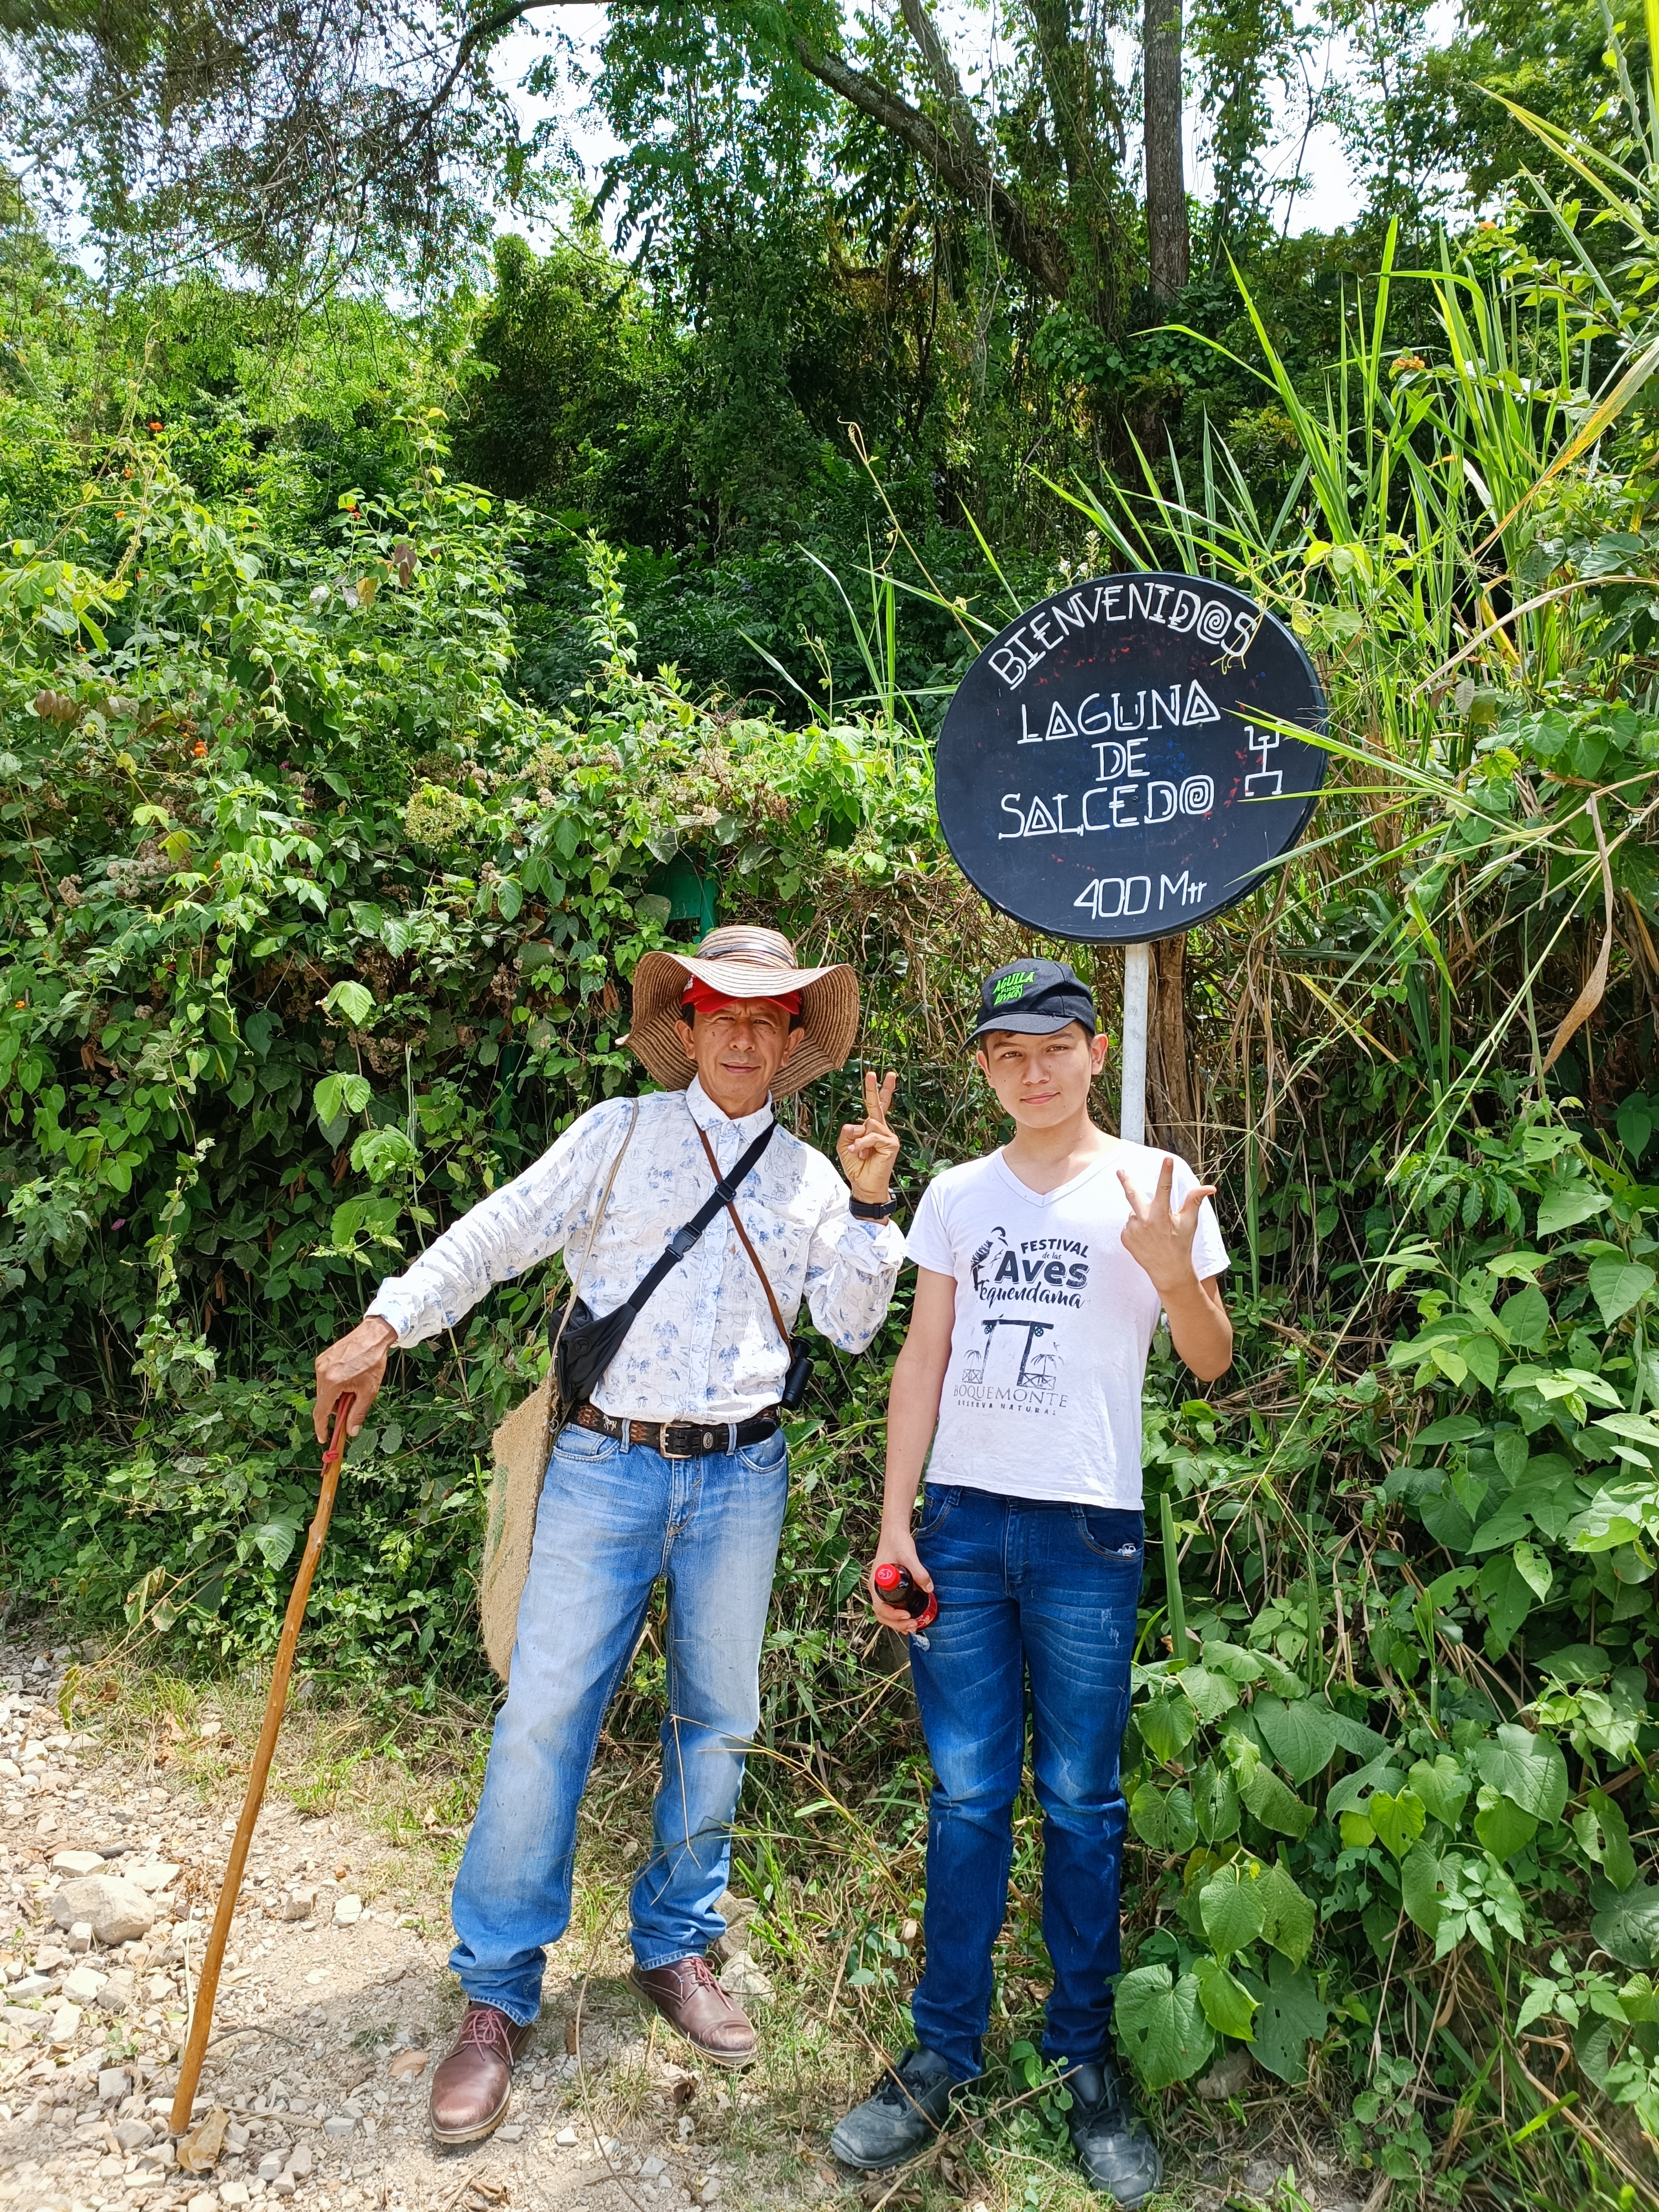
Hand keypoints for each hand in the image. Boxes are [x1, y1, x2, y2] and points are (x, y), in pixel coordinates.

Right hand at [313, 1315, 396, 1444]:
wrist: (373, 1335)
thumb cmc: (373, 1362)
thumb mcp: (368, 1391)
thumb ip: (358, 1413)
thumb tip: (350, 1432)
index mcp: (331, 1383)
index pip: (321, 1412)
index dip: (321, 1428)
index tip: (324, 1438)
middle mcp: (321, 1373)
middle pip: (323, 1401)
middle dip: (335, 1409)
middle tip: (351, 1406)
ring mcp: (320, 1364)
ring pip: (324, 1390)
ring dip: (336, 1395)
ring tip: (354, 1386)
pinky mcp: (322, 1358)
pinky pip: (325, 1378)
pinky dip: (334, 1384)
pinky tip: (349, 1377)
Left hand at [838, 1069, 898, 1202]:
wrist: (864, 1185)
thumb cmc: (857, 1165)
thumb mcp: (845, 1145)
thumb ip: (848, 1131)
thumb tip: (856, 1124)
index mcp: (872, 1128)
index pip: (876, 1106)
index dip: (876, 1090)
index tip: (874, 1074)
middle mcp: (882, 1129)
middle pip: (879, 1105)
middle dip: (874, 1088)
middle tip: (871, 1073)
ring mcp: (889, 1136)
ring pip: (869, 1124)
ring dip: (858, 1139)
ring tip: (857, 1152)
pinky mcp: (892, 1144)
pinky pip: (872, 1136)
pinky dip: (862, 1144)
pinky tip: (859, 1153)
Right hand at [869, 1524, 932, 1632]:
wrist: (894, 1533)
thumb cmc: (897, 1542)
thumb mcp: (909, 1556)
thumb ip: (919, 1572)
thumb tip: (929, 1588)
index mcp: (876, 1582)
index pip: (880, 1607)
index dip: (893, 1615)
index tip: (906, 1615)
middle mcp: (876, 1587)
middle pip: (882, 1614)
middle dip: (897, 1623)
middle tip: (913, 1625)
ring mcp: (881, 1588)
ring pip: (886, 1612)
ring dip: (897, 1622)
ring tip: (913, 1625)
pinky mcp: (888, 1587)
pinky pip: (890, 1605)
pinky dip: (898, 1614)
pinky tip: (910, 1616)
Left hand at [1118, 1155, 1216, 1296]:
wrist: (1168, 1270)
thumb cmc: (1181, 1244)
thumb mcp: (1190, 1222)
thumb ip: (1195, 1200)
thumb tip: (1210, 1187)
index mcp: (1162, 1214)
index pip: (1165, 1188)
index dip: (1166, 1172)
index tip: (1167, 1158)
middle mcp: (1146, 1220)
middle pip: (1133, 1194)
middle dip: (1126, 1181)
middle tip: (1121, 1171)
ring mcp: (1133, 1229)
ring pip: (1135, 1211)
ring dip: (1142, 1214)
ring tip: (1154, 1229)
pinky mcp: (1125, 1237)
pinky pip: (1129, 1224)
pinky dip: (1137, 1226)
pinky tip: (1146, 1237)